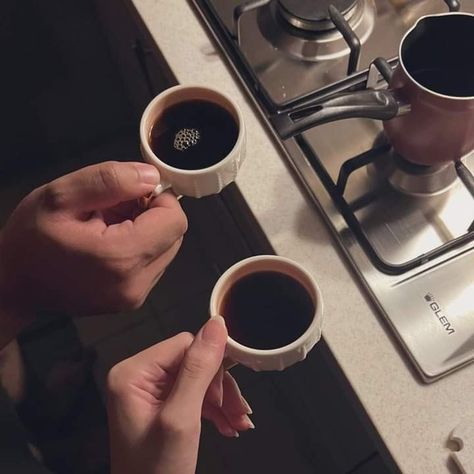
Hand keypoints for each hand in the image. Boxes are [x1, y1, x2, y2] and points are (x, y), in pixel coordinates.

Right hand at [0, 161, 186, 335]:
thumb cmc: (30, 239)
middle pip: (174, 235)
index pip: (175, 220)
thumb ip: (110, 180)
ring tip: (107, 225)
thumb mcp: (60, 196)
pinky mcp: (131, 300)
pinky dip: (139, 247)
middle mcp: (136, 283)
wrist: (12, 285)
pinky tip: (109, 242)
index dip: (159, 198)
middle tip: (114, 208)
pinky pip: (152, 263)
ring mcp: (134, 296)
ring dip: (146, 230)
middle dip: (151, 213)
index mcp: (122, 257)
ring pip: (166, 249)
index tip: (132, 192)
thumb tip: (152, 176)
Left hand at [107, 317, 253, 473]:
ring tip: (238, 423)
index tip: (228, 394)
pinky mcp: (160, 406)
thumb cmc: (156, 472)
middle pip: (192, 362)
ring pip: (197, 378)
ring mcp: (148, 392)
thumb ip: (199, 369)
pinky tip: (228, 424)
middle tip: (238, 413)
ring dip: (222, 400)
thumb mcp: (181, 418)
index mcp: (132, 373)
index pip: (184, 344)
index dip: (211, 365)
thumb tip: (217, 324)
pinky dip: (213, 409)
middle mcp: (137, 377)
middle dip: (220, 388)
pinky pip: (193, 394)